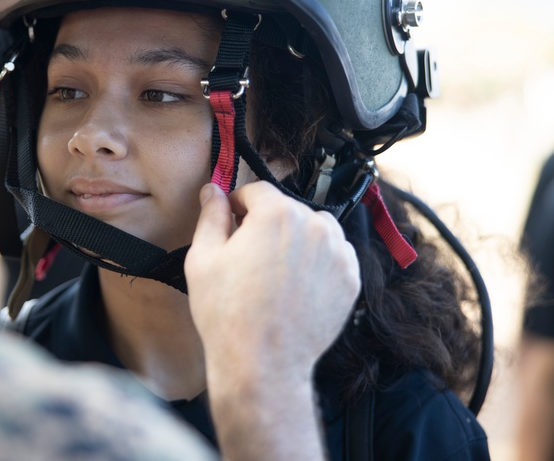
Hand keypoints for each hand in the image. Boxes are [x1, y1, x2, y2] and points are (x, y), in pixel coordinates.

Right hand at [186, 181, 359, 372]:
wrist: (264, 363)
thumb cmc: (228, 314)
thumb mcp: (203, 259)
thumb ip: (211, 216)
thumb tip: (213, 190)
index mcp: (276, 214)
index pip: (257, 191)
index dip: (238, 204)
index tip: (231, 220)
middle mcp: (313, 226)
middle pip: (286, 208)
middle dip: (267, 223)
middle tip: (249, 255)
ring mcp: (337, 253)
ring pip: (315, 227)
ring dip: (297, 237)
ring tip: (276, 267)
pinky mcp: (350, 279)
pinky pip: (335, 253)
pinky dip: (318, 259)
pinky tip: (297, 282)